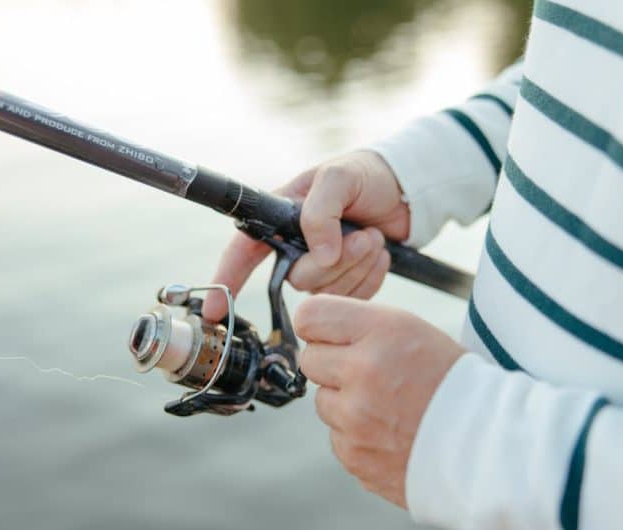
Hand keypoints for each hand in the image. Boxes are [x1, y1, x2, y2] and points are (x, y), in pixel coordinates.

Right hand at [202, 151, 409, 320]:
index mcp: (280, 218)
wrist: (407, 190)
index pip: (243, 253)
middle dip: (335, 261)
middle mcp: (295, 246)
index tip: (215, 310)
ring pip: (326, 292)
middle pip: (298, 279)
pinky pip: (351, 299)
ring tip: (374, 239)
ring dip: (358, 265)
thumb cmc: (367, 175)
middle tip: (363, 236)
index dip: (228, 280)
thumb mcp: (339, 177)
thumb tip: (319, 256)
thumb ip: (320, 213)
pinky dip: (371, 277)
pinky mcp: (345, 282)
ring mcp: (321, 266)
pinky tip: (380, 254)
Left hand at [295, 294, 463, 507]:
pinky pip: (336, 436)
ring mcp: (355, 417)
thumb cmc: (453, 383)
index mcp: (380, 331)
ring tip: (387, 405)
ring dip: (344, 402)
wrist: (490, 445)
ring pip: (322, 400)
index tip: (327, 333)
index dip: (317, 324)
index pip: (310, 315)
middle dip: (332, 364)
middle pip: (310, 358)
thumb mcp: (412, 330)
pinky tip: (390, 431)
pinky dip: (356, 435)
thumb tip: (312, 326)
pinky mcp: (353, 453)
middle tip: (367, 371)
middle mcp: (362, 370)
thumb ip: (359, 325)